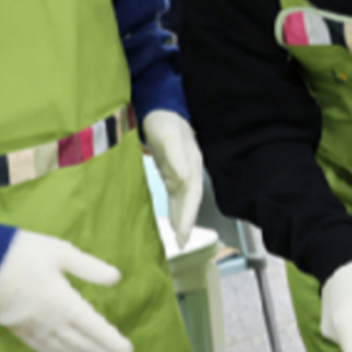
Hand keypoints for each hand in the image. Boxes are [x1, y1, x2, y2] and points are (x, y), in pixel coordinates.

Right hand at [0, 229, 132, 351]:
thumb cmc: (27, 253)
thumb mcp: (63, 252)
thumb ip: (90, 268)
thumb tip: (116, 278)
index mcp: (65, 303)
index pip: (94, 328)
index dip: (111, 341)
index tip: (127, 351)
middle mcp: (51, 322)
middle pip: (81, 344)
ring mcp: (33, 329)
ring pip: (63, 350)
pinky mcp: (18, 330)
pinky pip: (41, 349)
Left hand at [141, 108, 203, 247]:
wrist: (158, 108)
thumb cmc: (164, 122)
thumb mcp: (169, 136)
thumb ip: (177, 157)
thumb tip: (184, 179)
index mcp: (192, 164)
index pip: (193, 194)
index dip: (188, 214)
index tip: (183, 233)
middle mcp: (189, 170)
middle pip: (190, 200)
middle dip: (187, 221)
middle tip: (182, 244)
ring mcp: (181, 172)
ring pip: (183, 200)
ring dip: (182, 218)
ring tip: (179, 239)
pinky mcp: (171, 172)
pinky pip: (175, 195)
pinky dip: (175, 209)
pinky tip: (172, 221)